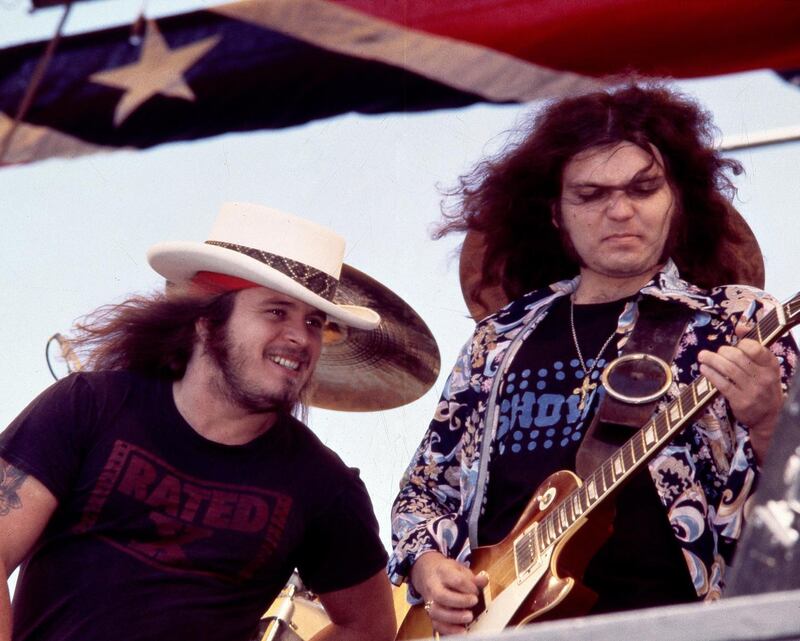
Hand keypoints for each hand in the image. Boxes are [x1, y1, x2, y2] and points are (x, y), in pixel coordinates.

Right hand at [409, 551, 488, 635]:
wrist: (426, 572)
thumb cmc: (446, 572)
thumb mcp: (459, 569)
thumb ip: (472, 578)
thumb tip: (483, 580)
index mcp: (442, 572)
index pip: (455, 580)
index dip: (468, 586)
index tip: (476, 591)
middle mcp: (433, 587)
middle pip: (442, 596)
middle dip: (459, 601)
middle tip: (474, 602)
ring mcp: (429, 601)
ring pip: (436, 611)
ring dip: (454, 617)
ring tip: (469, 617)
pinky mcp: (430, 613)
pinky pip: (436, 624)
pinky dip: (448, 629)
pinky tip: (461, 630)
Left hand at [697, 319, 783, 461]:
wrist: (770, 416)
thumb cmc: (763, 385)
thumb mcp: (765, 367)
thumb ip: (753, 347)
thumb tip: (739, 326)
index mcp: (771, 365)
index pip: (755, 348)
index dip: (740, 344)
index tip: (733, 345)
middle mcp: (764, 377)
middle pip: (737, 357)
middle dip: (721, 352)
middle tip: (712, 352)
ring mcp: (753, 390)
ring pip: (728, 369)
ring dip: (711, 360)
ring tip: (702, 357)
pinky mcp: (741, 401)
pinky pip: (722, 384)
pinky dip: (710, 374)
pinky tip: (704, 369)